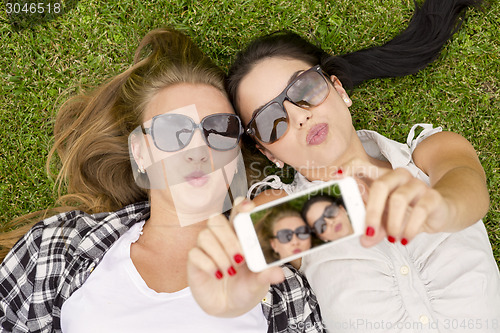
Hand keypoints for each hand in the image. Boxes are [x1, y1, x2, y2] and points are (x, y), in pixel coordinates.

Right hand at [187, 198, 284, 317]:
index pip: (236, 211)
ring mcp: (206, 248)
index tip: (248, 207)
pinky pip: (195, 253)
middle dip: (228, 238)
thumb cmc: (244, 287)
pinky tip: (218, 275)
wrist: (229, 307)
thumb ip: (266, 275)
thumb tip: (279, 274)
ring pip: (205, 235)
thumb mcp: (258, 282)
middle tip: (240, 258)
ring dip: (219, 254)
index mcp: (238, 235)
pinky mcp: (194, 261)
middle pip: (216, 219)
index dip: (240, 205)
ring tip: (230, 271)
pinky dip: (208, 264)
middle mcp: (220, 237)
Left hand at [341, 160, 453, 246]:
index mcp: (383, 177)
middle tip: (368, 232)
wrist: (442, 211)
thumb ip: (374, 228)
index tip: (336, 178)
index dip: (349, 169)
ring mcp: (416, 184)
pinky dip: (409, 228)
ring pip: (398, 199)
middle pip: (380, 185)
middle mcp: (399, 176)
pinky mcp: (432, 196)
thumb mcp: (386, 219)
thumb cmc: (408, 212)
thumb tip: (364, 240)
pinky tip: (405, 238)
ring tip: (391, 237)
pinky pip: (419, 210)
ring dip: (391, 223)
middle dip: (371, 211)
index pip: (362, 165)